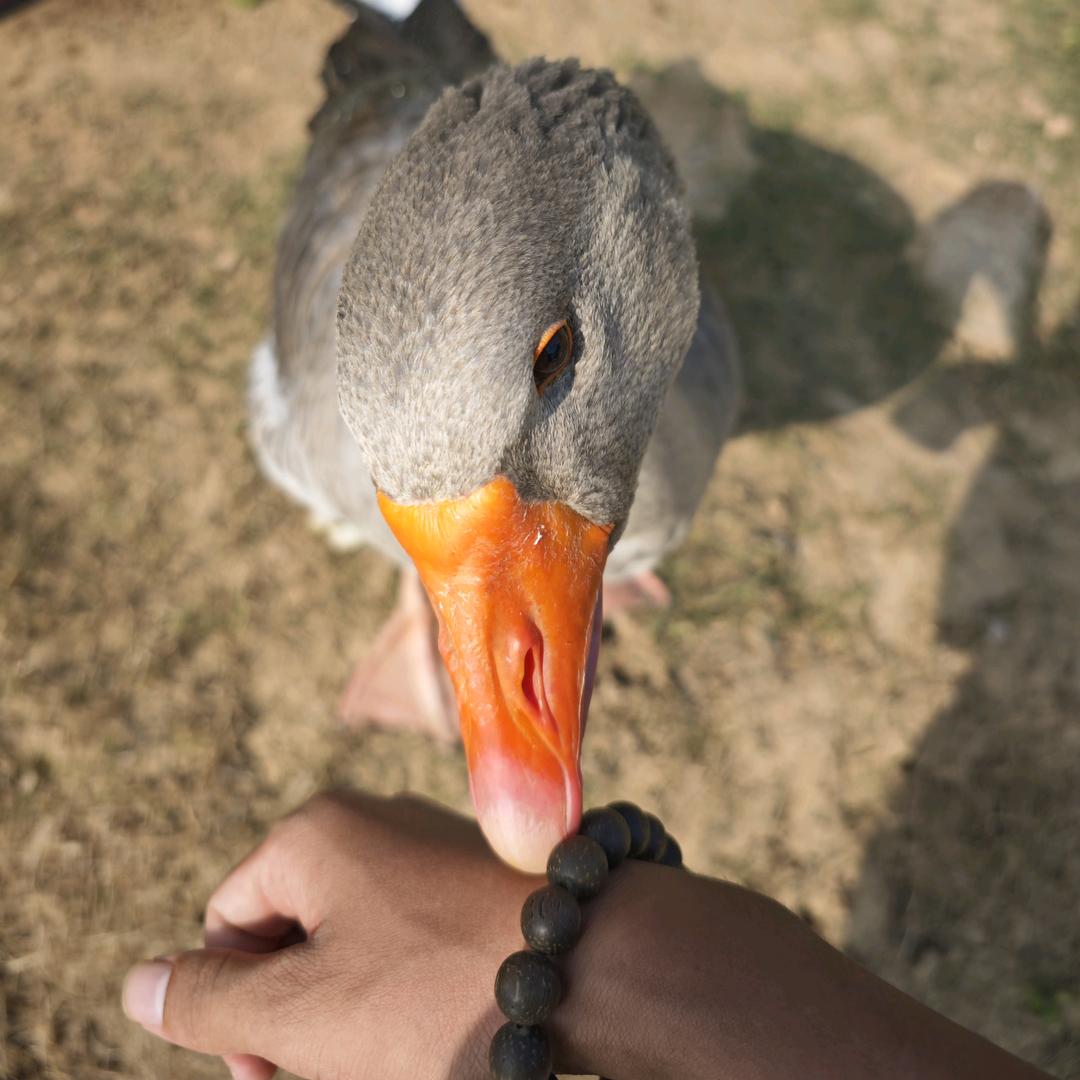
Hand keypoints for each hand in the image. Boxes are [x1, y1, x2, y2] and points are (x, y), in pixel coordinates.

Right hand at [121, 791, 543, 1079]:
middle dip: (297, 1017)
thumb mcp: (302, 1012)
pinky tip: (439, 1033)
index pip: (226, 923)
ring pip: (357, 944)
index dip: (233, 1010)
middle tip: (333, 1074)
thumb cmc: (439, 991)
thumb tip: (136, 983)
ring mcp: (430, 846)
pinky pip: (414, 938)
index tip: (275, 1075)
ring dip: (353, 1014)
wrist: (596, 967)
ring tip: (393, 1057)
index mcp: (313, 834)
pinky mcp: (477, 877)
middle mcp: (371, 822)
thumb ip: (208, 999)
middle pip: (293, 934)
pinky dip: (408, 991)